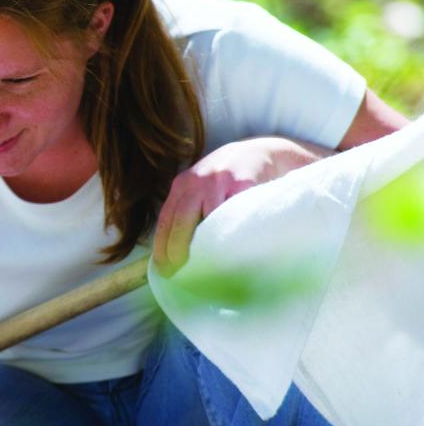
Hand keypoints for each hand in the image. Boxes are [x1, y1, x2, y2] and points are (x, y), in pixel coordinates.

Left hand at [152, 137, 321, 275]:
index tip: (163, 270)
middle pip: (181, 222)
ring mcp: (220, 181)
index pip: (165, 221)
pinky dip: (230, 234)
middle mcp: (197, 181)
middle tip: (181, 273)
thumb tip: (174, 253)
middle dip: (178, 251)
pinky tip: (229, 251)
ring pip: (207, 219)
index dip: (162, 248)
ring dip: (205, 246)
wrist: (264, 152)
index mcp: (182, 185)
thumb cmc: (228, 179)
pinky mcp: (244, 183)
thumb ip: (189, 211)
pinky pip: (234, 213)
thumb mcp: (202, 187)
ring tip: (204, 268)